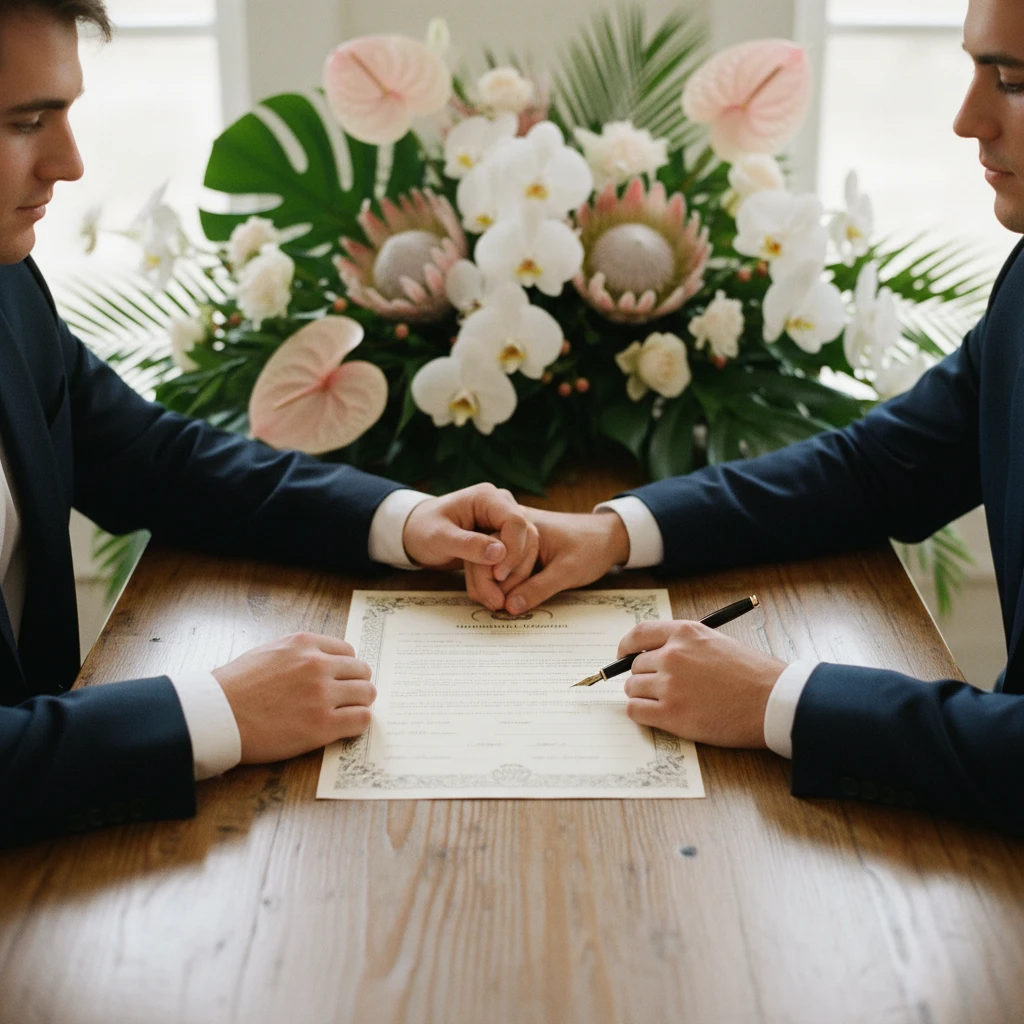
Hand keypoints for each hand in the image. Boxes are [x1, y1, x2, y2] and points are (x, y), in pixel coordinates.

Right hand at [212, 632, 375, 762]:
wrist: (215, 716)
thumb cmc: (233, 688)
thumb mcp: (267, 652)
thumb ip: (297, 654)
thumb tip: (320, 662)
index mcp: (304, 644)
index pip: (347, 652)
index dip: (345, 668)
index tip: (341, 680)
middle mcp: (317, 665)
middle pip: (361, 671)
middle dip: (356, 684)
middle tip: (347, 698)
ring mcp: (322, 695)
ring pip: (366, 694)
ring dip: (359, 704)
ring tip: (346, 713)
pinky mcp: (322, 725)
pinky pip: (360, 720)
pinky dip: (357, 723)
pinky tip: (344, 727)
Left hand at [404, 483, 538, 609]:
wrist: (415, 532)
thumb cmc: (423, 529)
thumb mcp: (439, 538)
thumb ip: (467, 544)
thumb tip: (500, 553)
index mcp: (487, 498)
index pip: (515, 522)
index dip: (513, 550)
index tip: (498, 576)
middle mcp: (502, 507)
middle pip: (527, 537)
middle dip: (514, 568)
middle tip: (496, 594)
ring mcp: (505, 523)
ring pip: (527, 550)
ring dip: (514, 577)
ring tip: (494, 598)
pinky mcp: (505, 539)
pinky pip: (518, 558)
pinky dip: (510, 578)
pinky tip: (495, 593)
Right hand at [496, 509, 629, 613]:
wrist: (608, 536)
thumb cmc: (591, 547)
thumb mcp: (567, 571)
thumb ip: (538, 588)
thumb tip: (509, 607)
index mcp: (523, 525)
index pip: (490, 552)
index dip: (488, 579)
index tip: (499, 603)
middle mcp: (514, 529)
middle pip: (484, 557)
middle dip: (487, 584)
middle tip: (497, 608)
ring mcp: (515, 539)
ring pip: (490, 563)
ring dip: (494, 585)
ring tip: (502, 606)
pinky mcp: (520, 550)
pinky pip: (504, 566)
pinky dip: (503, 583)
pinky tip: (507, 599)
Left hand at [617, 620, 785, 747]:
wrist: (773, 702)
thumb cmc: (753, 675)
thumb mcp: (717, 643)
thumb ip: (686, 645)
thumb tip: (656, 655)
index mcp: (685, 633)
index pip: (639, 634)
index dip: (626, 646)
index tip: (623, 654)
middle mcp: (673, 655)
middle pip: (635, 665)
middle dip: (642, 676)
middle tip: (656, 687)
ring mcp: (670, 685)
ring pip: (633, 688)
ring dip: (642, 696)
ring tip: (663, 703)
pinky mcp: (671, 714)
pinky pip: (635, 711)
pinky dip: (640, 713)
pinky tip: (655, 715)